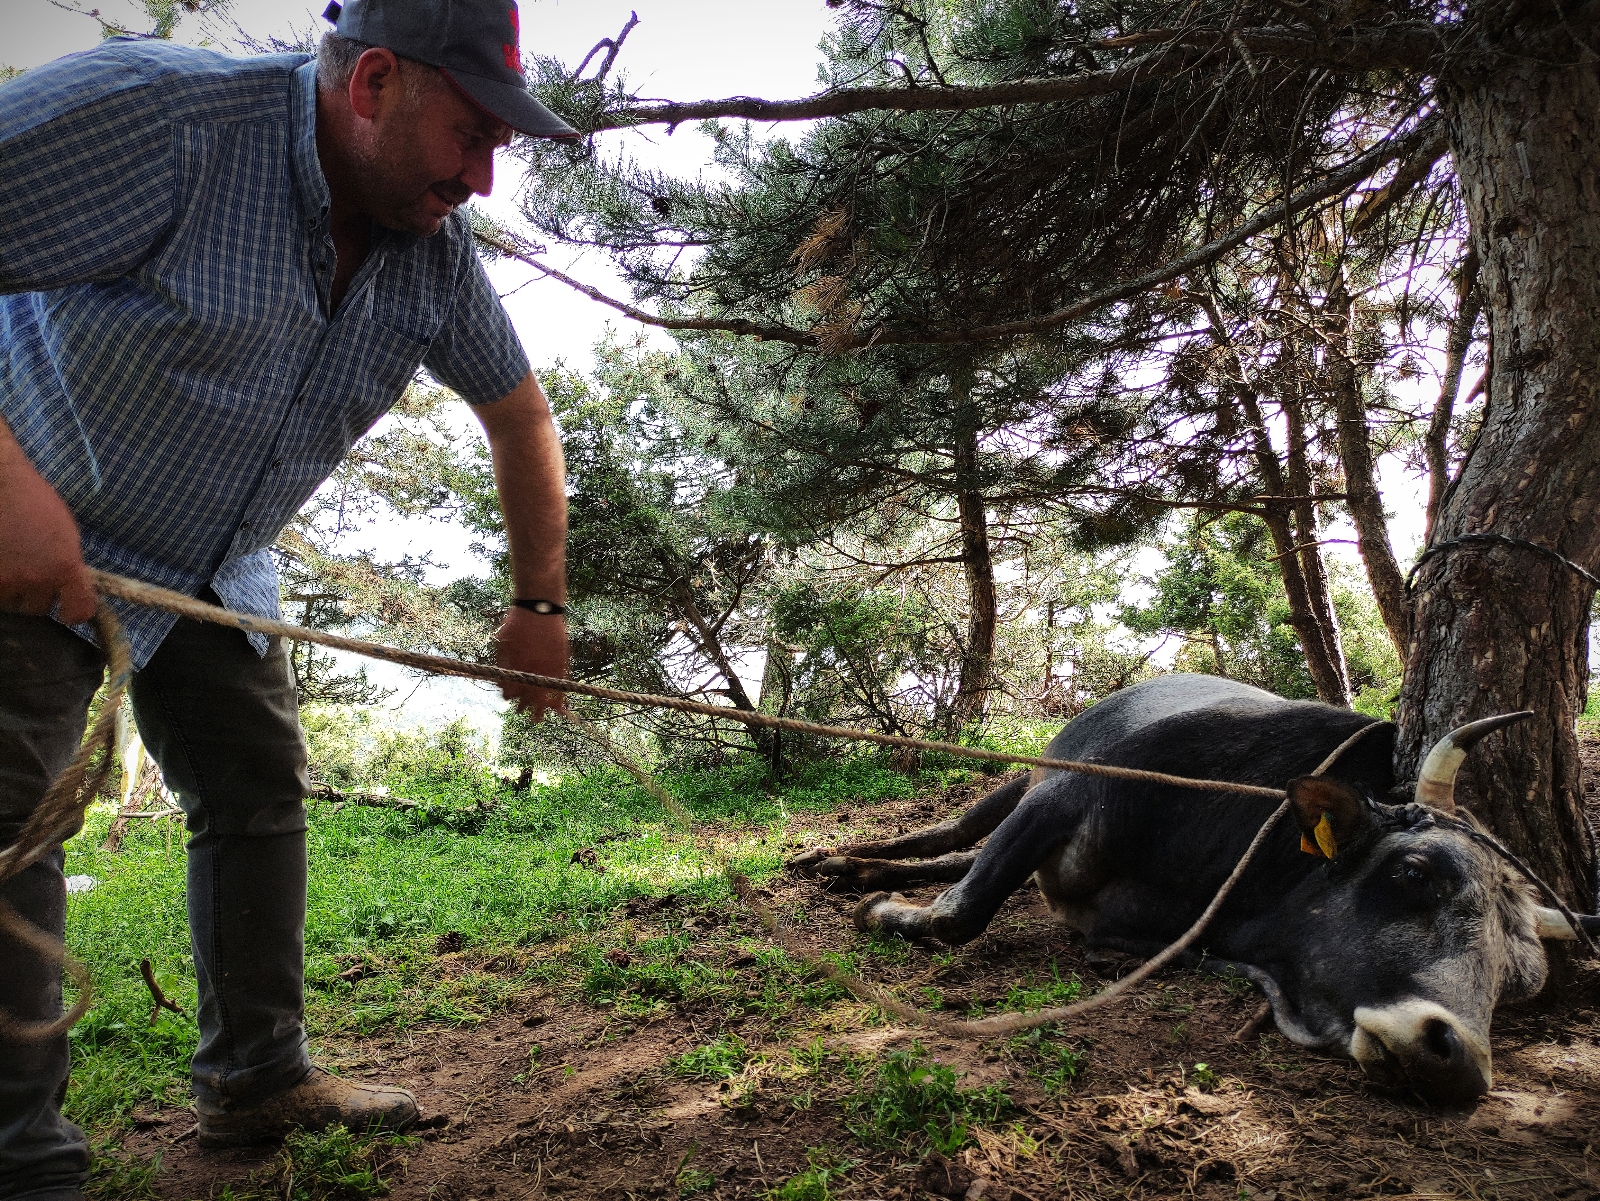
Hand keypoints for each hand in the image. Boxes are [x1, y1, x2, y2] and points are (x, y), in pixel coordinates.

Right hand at [0, 447, 96, 622]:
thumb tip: (68, 590)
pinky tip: (1, 563)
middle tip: (29, 576)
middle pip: (38, 609)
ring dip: (10, 592)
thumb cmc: (34, 501)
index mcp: (65, 567)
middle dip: (35, 596)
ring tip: (9, 565)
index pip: (79, 611)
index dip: (74, 613)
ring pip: (10, 604)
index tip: (67, 610)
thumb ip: (68, 565)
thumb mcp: (66, 532)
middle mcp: (35, 578)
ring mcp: (4, 579)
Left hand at [495, 605, 570, 720]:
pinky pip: (561, 681)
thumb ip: (502, 662)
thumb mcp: (503, 640)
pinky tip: (559, 705)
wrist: (539, 605)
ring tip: (540, 717)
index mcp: (518, 662)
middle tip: (525, 716)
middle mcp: (534, 665)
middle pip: (530, 693)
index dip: (510, 695)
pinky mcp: (561, 658)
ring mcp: (549, 662)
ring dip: (543, 706)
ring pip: (546, 690)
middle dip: (527, 707)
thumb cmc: (517, 621)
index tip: (509, 700)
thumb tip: (501, 680)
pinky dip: (559, 694)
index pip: (513, 686)